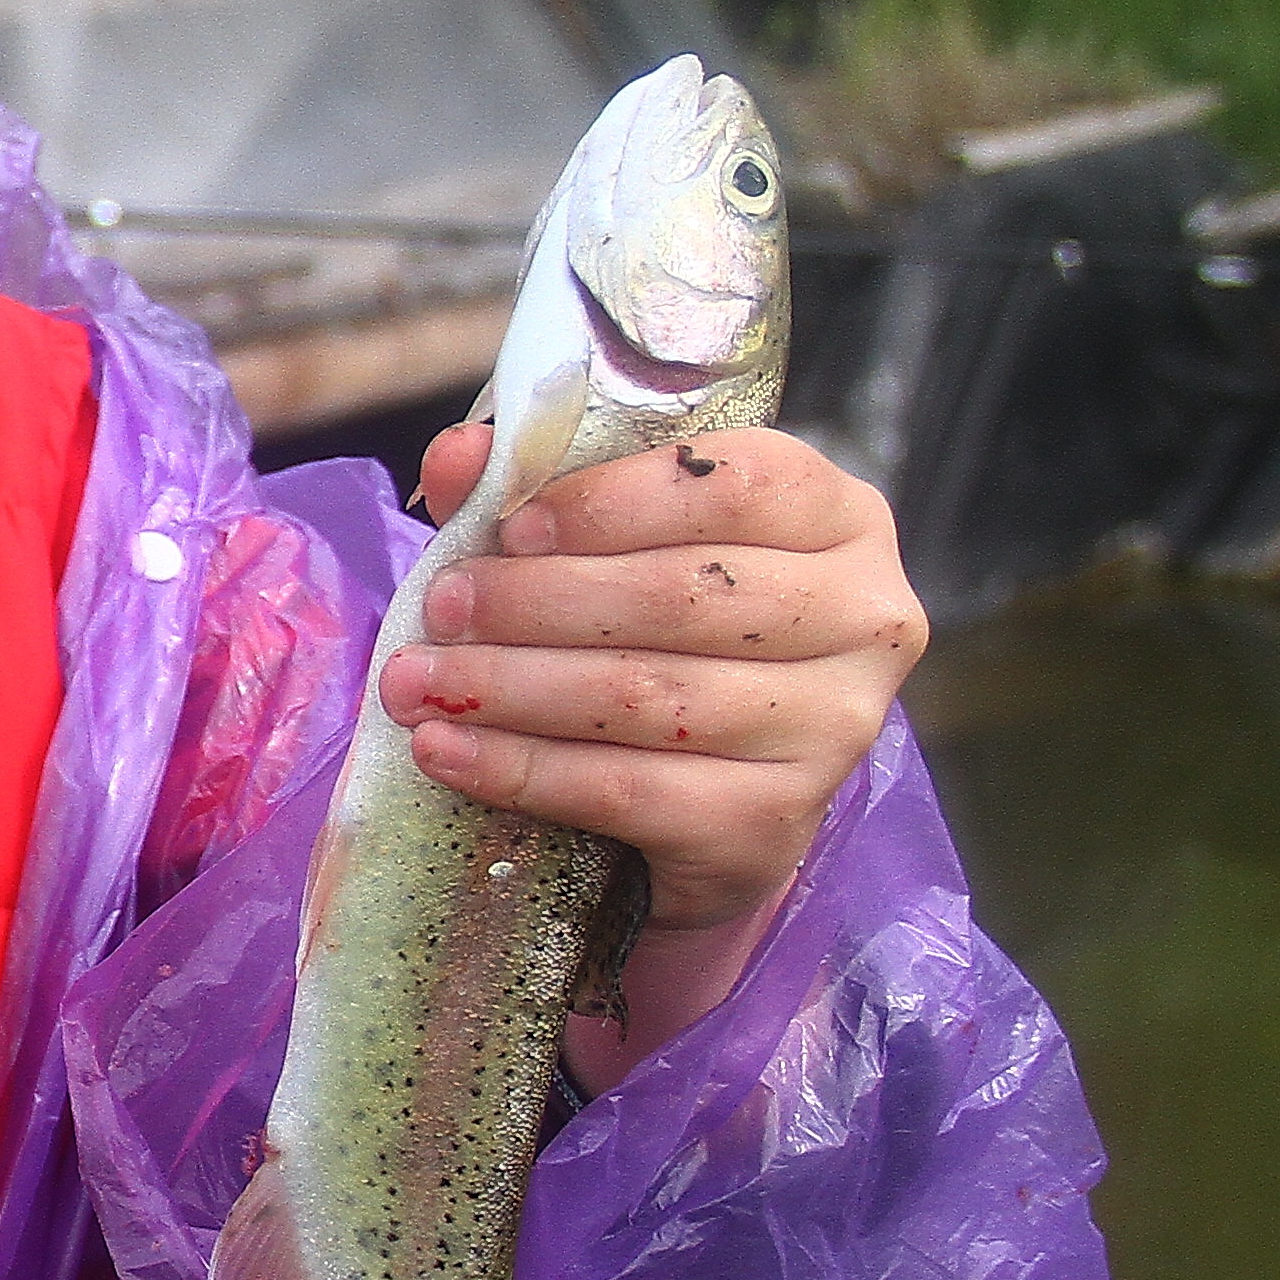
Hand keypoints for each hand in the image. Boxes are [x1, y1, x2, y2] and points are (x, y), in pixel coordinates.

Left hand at [389, 422, 925, 1039]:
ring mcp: (834, 727)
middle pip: (680, 596)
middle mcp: (864, 617)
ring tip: (415, 683)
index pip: (735, 486)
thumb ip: (538, 494)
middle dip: (535, 601)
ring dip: (510, 687)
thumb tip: (456, 457)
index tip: (510, 526)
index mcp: (839, 517)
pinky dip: (521, 769)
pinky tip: (447, 752)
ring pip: (646, 695)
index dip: (611, 503)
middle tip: (438, 608)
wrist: (706, 804)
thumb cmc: (659, 637)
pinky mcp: (775, 821)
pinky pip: (629, 789)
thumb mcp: (610, 548)